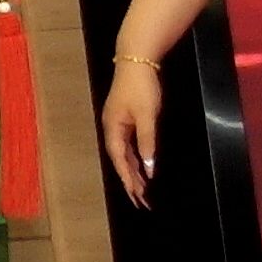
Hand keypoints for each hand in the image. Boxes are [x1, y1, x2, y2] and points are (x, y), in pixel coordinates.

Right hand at [100, 52, 163, 206]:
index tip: (137, 197)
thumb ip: (147, 142)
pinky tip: (142, 165)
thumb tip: (149, 167)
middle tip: (141, 201)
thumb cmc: (141, 87)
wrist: (137, 60)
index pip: (120, 160)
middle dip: (130, 181)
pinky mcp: (124, 118)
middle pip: (120, 160)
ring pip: (124, 153)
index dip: (128, 179)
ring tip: (142, 189)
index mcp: (113, 129)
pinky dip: (135, 157)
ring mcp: (117, 123)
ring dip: (133, 171)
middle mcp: (112, 128)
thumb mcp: (147, 116)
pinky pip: (128, 144)